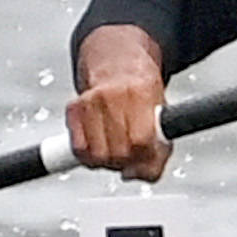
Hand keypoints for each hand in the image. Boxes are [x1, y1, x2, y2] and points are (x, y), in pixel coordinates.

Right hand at [67, 24, 172, 181]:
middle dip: (127, 162)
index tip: (146, 158)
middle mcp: (113, 95)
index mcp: (141, 93)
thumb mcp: (163, 115)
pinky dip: (89, 156)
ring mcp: (90, 101)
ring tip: (115, 152)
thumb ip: (159, 152)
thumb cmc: (142, 91)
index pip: (141, 141)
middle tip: (130, 156)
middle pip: (119, 153)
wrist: (117, 61)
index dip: (145, 158)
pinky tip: (99, 147)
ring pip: (97, 155)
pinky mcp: (73, 107)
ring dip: (107, 162)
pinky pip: (79, 149)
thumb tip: (135, 175)